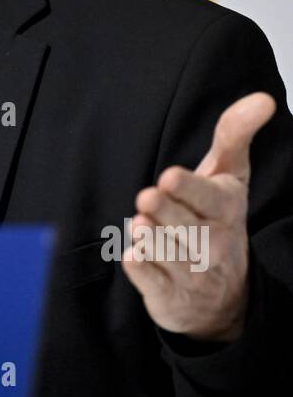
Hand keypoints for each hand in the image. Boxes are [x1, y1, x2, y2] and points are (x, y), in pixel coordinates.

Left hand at [122, 92, 275, 342]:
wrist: (223, 295)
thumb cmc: (216, 218)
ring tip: (140, 226)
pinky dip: (142, 272)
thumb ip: (235, 135)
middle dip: (166, 212)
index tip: (168, 177)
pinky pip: (154, 284)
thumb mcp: (229, 176)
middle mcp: (214, 243)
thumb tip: (263, 98)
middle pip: (186, 226)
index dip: (189, 189)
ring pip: (169, 254)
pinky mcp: (170, 298)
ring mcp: (193, 273)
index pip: (209, 198)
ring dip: (152, 240)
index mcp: (226, 209)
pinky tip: (133, 257)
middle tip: (147, 198)